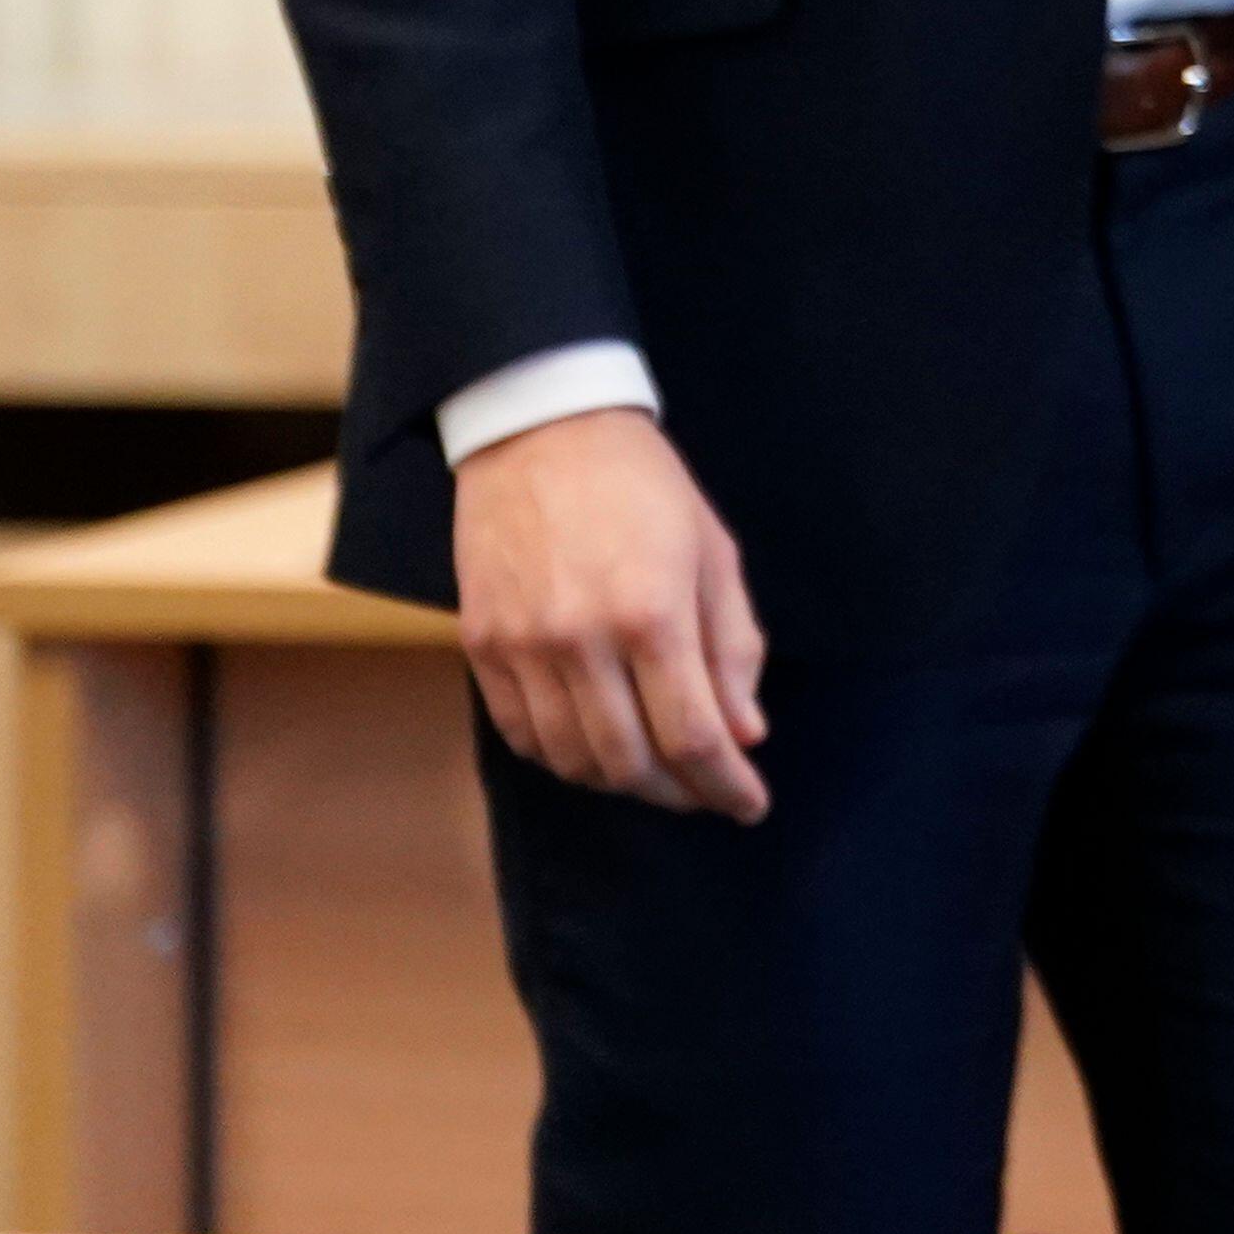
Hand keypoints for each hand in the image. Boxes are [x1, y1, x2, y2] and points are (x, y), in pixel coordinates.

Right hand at [452, 407, 770, 821]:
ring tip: (655, 770)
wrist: (543, 429)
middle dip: (679, 792)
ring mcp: (524, 647)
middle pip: (630, 763)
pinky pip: (521, 735)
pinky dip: (562, 757)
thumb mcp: (713, 553)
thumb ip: (732, 648)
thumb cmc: (643, 486)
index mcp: (652, 613)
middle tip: (706, 790)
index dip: (725, 784)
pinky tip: (594, 746)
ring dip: (621, 780)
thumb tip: (745, 735)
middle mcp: (582, 640)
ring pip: (573, 760)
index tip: (750, 804)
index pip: (693, 737)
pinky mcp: (483, 645)